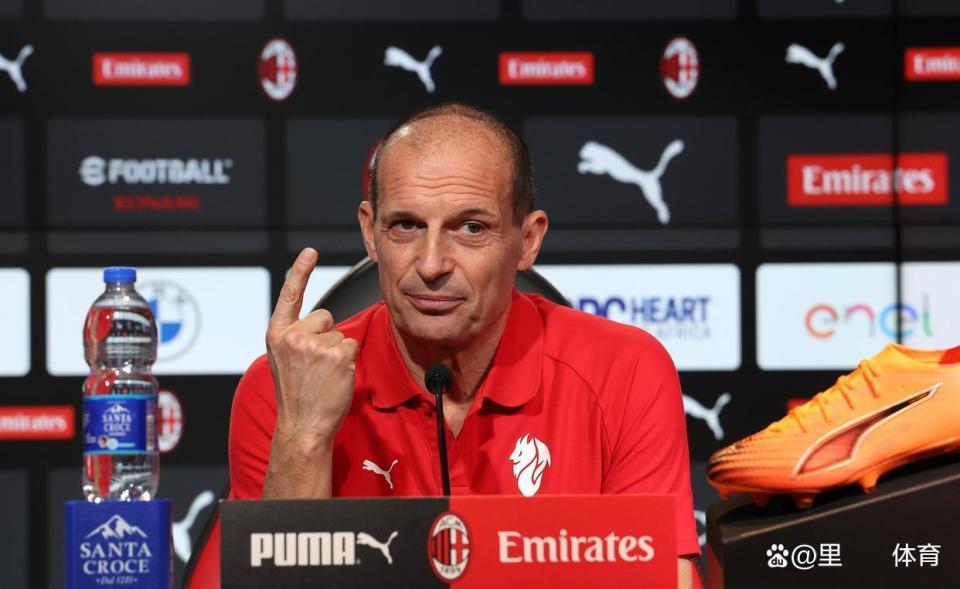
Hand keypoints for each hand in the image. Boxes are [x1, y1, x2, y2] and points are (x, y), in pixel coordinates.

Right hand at [266, 247, 357, 450]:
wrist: (302, 426)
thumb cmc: (297, 396)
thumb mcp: (284, 361)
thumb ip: (296, 338)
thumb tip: (323, 323)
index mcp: (277, 335)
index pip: (290, 295)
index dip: (301, 271)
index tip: (311, 251)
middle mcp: (294, 336)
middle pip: (326, 317)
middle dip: (327, 336)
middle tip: (316, 367)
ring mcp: (316, 345)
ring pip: (341, 334)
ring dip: (338, 353)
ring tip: (324, 377)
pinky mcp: (337, 355)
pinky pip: (353, 346)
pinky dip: (349, 362)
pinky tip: (336, 378)